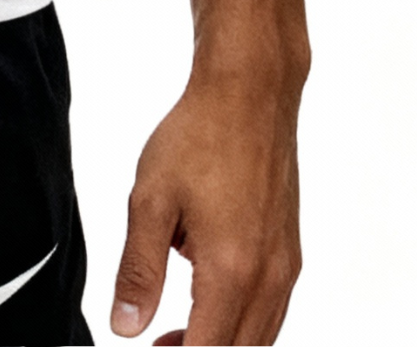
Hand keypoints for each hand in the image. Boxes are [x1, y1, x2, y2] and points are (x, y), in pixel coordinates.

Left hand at [110, 67, 302, 344]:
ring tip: (174, 332)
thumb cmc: (200, 137)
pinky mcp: (291, 252)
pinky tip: (206, 296)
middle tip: (158, 346)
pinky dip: (242, 321)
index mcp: (231, 270)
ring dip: (222, 342)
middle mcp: (270, 278)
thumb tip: (125, 326)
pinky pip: (271, 310)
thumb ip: (138, 270)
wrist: (249, 95)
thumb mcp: (150, 201)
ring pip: (261, 336)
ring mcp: (287, 266)